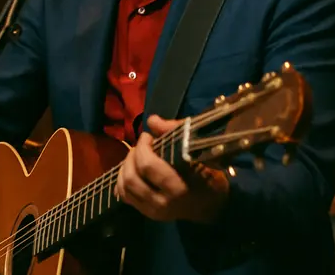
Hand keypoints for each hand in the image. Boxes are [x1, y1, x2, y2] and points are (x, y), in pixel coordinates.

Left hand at [115, 114, 229, 222]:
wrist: (212, 207)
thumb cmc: (208, 176)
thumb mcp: (198, 152)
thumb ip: (176, 133)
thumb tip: (152, 121)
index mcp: (178, 188)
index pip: (147, 166)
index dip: (142, 147)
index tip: (148, 136)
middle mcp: (162, 203)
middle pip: (132, 177)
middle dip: (132, 155)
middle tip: (141, 145)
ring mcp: (153, 211)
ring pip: (125, 187)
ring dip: (125, 167)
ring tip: (135, 156)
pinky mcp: (147, 214)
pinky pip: (124, 196)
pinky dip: (122, 180)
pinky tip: (131, 169)